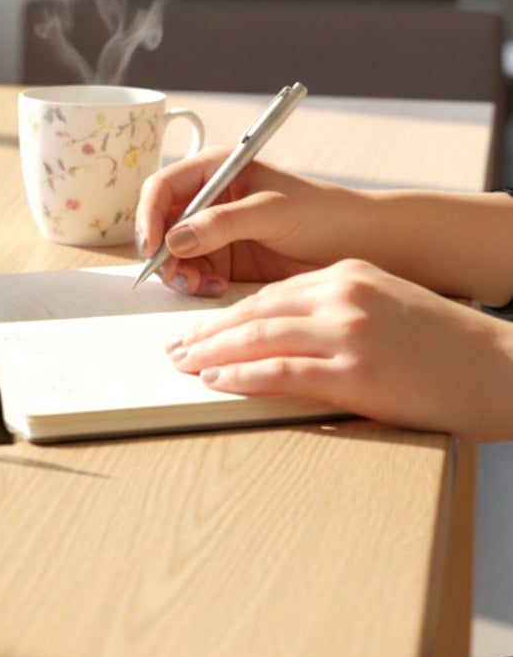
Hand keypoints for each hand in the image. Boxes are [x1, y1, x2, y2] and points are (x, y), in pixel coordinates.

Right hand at [136, 150, 362, 296]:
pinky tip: (215, 288)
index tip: (152, 244)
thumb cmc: (324, 213)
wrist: (361, 247)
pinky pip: (192, 273)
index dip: (149, 214)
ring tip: (197, 284)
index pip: (163, 187)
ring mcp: (214, 232)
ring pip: (172, 252)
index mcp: (215, 171)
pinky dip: (194, 283)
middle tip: (175, 274)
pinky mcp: (225, 261)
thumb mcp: (272, 211)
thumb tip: (174, 239)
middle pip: (160, 222)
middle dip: (161, 249)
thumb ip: (222, 223)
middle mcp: (208, 200)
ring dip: (176, 270)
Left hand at [165, 259, 512, 441]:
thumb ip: (336, 309)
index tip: (202, 327)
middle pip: (254, 310)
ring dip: (212, 352)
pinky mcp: (355, 372)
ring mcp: (347, 333)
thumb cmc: (448, 347)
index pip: (270, 292)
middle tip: (177, 346)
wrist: (504, 370)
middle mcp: (341, 295)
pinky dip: (241, 376)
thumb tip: (284, 335)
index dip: (229, 312)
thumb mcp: (385, 304)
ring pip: (258, 338)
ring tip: (184, 365)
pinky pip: (280, 372)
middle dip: (209, 331)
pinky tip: (216, 381)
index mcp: (347, 274)